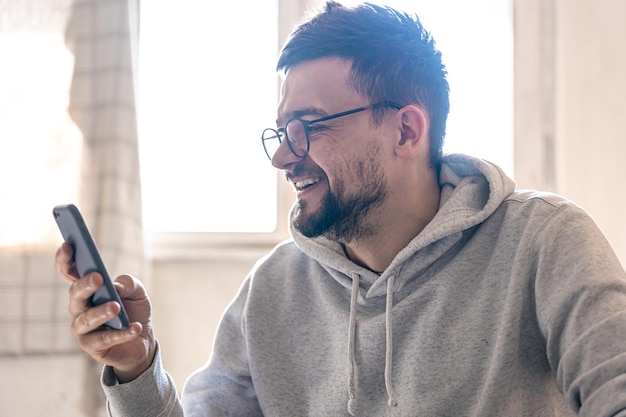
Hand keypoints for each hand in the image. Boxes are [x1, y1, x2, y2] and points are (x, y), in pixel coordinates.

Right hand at [56, 243, 156, 382]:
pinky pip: (104, 339)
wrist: (142, 340)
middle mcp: (79, 308)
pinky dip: (121, 333)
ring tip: (117, 308)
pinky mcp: (92, 347)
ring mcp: (83, 328)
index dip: (65, 260)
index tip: (68, 245)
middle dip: (85, 285)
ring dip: (101, 312)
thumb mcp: (138, 293)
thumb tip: (116, 286)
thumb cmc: (134, 311)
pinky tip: (135, 327)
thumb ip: (129, 284)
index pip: (69, 272)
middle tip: (98, 278)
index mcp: (87, 289)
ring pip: (86, 319)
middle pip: (75, 294)